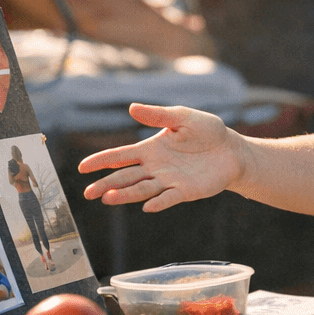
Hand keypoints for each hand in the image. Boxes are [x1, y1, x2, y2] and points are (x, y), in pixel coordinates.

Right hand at [79, 103, 243, 211]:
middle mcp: (155, 167)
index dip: (101, 161)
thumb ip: (158, 115)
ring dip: (125, 195)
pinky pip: (169, 198)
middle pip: (125, 177)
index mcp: (150, 148)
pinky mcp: (185, 191)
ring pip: (141, 189)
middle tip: (88, 193)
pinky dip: (158, 202)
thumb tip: (132, 108)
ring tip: (108, 199)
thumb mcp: (183, 117)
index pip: (120, 156)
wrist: (231, 150)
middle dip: (106, 184)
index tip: (82, 168)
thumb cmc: (206, 131)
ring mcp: (168, 181)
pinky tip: (147, 206)